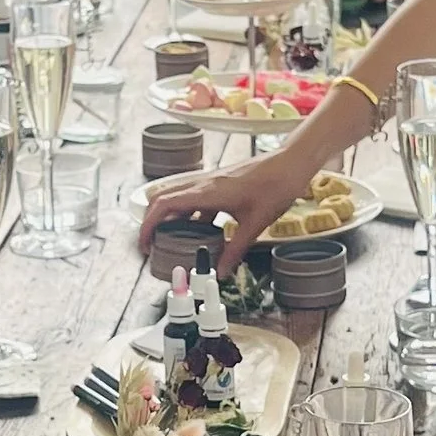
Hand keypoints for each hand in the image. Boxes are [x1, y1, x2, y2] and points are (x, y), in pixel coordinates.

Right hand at [136, 145, 307, 262]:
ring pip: (179, 199)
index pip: (164, 205)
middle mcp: (203, 185)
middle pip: (164, 200)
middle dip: (152, 222)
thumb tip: (220, 272)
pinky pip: (195, 199)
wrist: (290, 163)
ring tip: (172, 241)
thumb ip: (235, 250)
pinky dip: (190, 215)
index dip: (148, 224)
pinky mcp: (220, 184)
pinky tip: (201, 232)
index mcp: (207, 192)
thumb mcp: (254, 224)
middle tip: (151, 246)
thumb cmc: (275, 187)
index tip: (145, 244)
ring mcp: (210, 183)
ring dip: (170, 218)